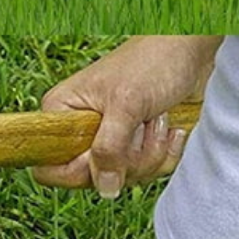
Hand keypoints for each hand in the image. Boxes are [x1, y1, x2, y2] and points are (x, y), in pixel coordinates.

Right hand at [33, 36, 222, 197]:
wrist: (190, 50)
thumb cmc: (152, 62)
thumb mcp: (126, 104)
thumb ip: (109, 148)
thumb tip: (103, 189)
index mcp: (62, 113)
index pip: (48, 166)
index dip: (79, 170)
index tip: (107, 152)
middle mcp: (80, 130)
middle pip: (93, 177)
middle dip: (129, 158)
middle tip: (143, 124)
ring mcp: (110, 139)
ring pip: (124, 177)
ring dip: (151, 152)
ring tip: (158, 119)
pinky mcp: (136, 145)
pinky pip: (148, 171)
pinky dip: (166, 152)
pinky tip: (171, 128)